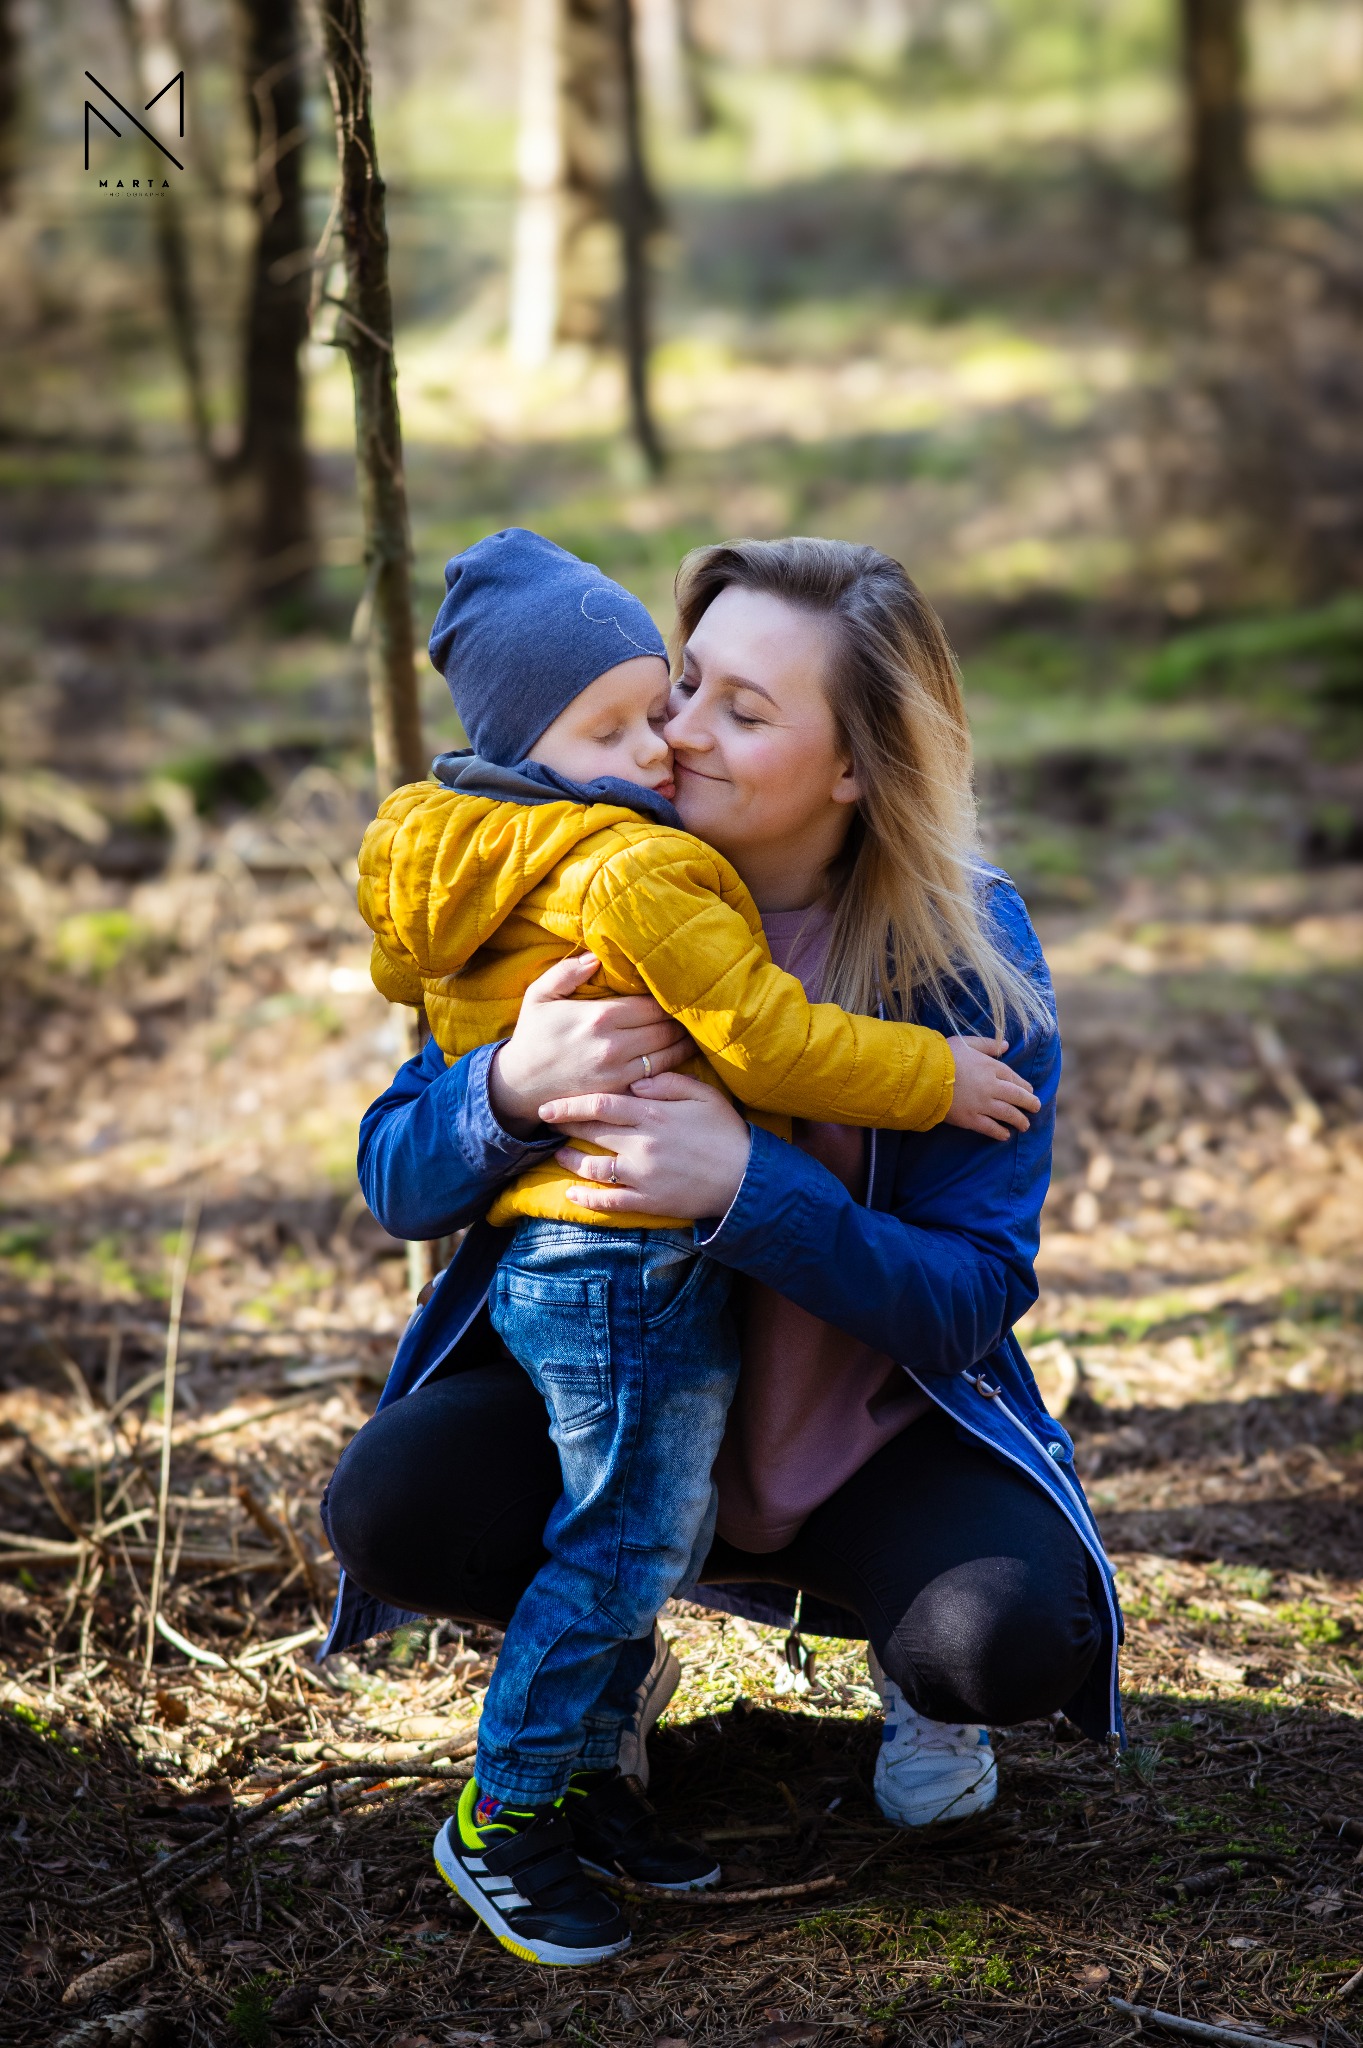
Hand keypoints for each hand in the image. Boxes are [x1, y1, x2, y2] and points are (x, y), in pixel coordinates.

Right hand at [488, 954, 693, 1137]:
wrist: (519, 1084)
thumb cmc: (532, 1036)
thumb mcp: (539, 996)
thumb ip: (566, 972)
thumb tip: (595, 957)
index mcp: (599, 1016)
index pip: (651, 1003)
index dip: (668, 998)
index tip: (676, 993)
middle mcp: (614, 1045)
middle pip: (665, 1028)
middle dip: (680, 1019)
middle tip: (691, 1012)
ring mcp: (618, 1071)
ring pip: (668, 1054)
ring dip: (683, 1043)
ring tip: (691, 1033)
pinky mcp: (619, 1091)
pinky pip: (656, 1077)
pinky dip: (671, 1067)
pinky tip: (676, 1057)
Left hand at [539, 1072, 752, 1219]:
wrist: (747, 1177)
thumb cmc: (727, 1131)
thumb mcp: (703, 1095)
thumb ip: (667, 1083)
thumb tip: (634, 1084)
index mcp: (653, 1114)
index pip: (600, 1105)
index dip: (570, 1105)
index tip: (549, 1105)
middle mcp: (642, 1144)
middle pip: (591, 1133)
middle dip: (564, 1127)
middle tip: (547, 1124)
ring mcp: (643, 1175)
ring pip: (594, 1168)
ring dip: (570, 1162)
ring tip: (558, 1156)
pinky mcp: (649, 1201)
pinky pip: (610, 1202)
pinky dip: (587, 1199)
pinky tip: (573, 1194)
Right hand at [945, 1036, 1041, 1140]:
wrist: (924, 1074)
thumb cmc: (942, 1055)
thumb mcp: (965, 1042)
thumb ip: (987, 1044)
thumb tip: (1006, 1045)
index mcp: (990, 1066)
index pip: (1013, 1078)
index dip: (1023, 1086)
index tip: (1029, 1091)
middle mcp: (991, 1086)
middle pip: (1016, 1096)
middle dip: (1029, 1103)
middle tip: (1036, 1108)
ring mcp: (982, 1104)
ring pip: (1008, 1114)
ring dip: (1019, 1120)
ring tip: (1025, 1125)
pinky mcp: (970, 1118)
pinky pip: (990, 1128)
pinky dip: (1000, 1132)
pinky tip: (1005, 1135)